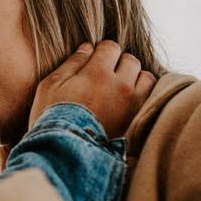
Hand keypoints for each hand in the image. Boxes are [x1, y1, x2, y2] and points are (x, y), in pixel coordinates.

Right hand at [28, 40, 156, 137]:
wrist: (65, 154)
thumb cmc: (52, 117)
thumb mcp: (51, 85)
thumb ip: (71, 63)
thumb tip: (87, 48)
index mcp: (98, 73)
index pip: (111, 47)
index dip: (101, 51)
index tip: (93, 61)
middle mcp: (121, 85)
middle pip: (131, 60)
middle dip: (119, 63)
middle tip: (105, 75)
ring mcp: (132, 105)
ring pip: (146, 78)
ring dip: (134, 78)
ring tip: (119, 88)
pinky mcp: (137, 122)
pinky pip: (150, 99)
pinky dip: (142, 95)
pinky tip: (127, 102)